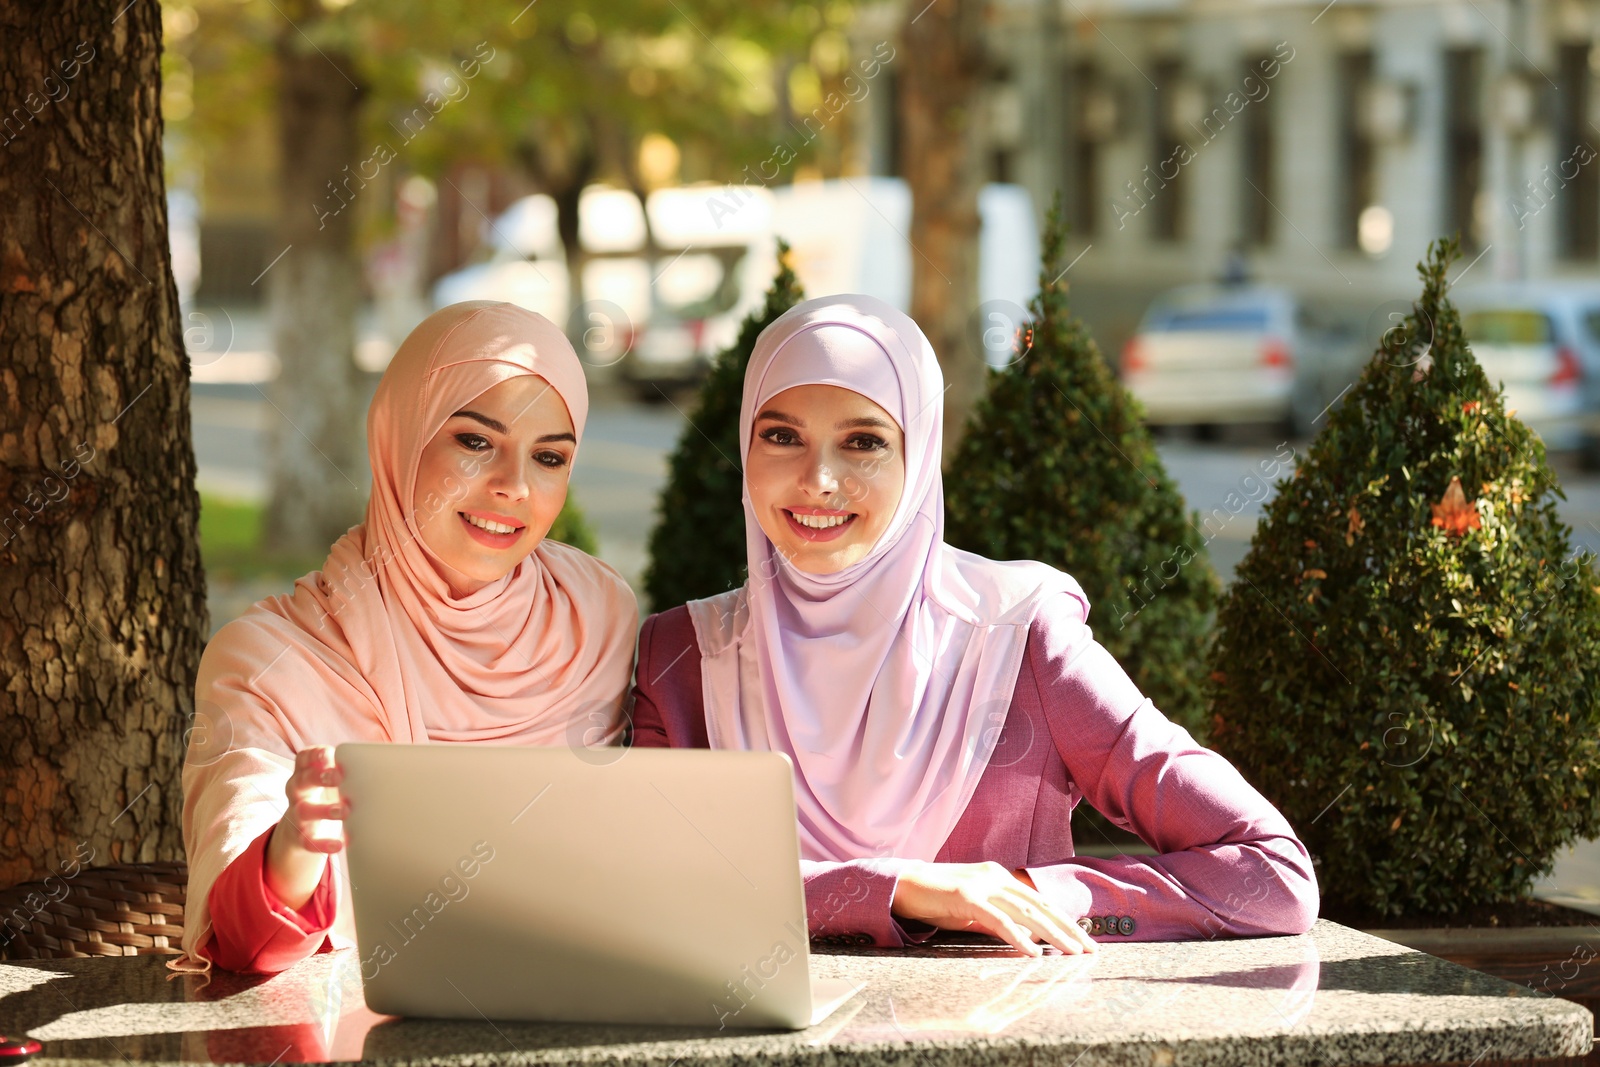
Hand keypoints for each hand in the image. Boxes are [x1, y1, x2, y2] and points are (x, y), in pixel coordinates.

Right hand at [264, 746, 346, 909]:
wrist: (300, 831)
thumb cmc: (324, 797)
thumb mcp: (329, 782)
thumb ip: (344, 771)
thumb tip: (380, 761)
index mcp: (305, 774)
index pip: (302, 759)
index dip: (313, 754)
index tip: (327, 754)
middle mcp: (297, 792)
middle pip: (301, 781)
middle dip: (318, 777)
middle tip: (338, 777)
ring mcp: (297, 815)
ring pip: (303, 811)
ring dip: (324, 810)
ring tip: (345, 811)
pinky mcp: (300, 837)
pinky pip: (307, 841)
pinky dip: (322, 844)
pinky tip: (339, 844)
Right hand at [890, 861, 1096, 956]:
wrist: (904, 885)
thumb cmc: (938, 900)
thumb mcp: (975, 910)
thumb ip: (1000, 919)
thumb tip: (1027, 938)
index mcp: (1000, 877)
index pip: (1040, 901)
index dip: (1065, 920)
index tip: (1085, 940)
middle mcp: (997, 877)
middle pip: (1041, 906)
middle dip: (1069, 929)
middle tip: (1090, 950)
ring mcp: (982, 884)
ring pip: (1026, 912)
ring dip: (1052, 935)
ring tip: (1071, 953)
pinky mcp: (967, 896)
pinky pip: (998, 920)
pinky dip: (1018, 937)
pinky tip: (1033, 953)